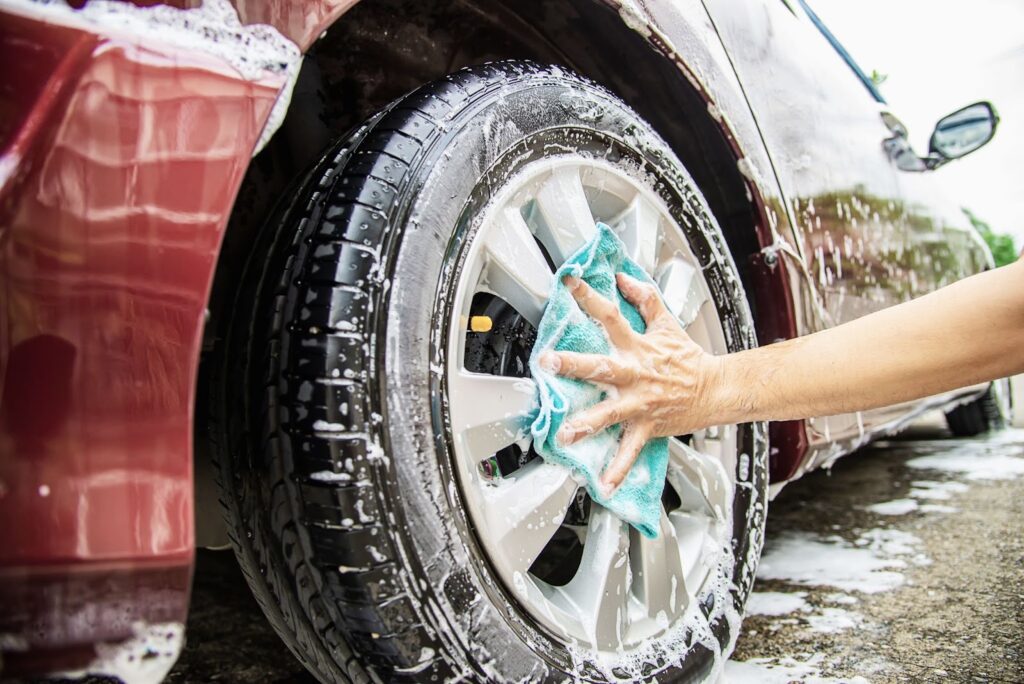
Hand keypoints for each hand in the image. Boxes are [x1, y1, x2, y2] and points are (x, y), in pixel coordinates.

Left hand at [539, 273, 721, 490]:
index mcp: (638, 346)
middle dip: (574, 364)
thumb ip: (644, 298)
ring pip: (610, 413)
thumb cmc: (687, 359)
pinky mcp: (647, 426)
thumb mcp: (666, 323)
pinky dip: (618, 468)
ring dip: (587, 423)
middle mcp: (635, 373)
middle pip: (601, 365)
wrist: (716, 389)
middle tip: (549, 362)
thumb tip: (623, 278)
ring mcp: (640, 402)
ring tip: (565, 434)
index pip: (611, 316)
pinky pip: (630, 450)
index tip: (569, 283)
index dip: (590, 297)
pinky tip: (603, 484)